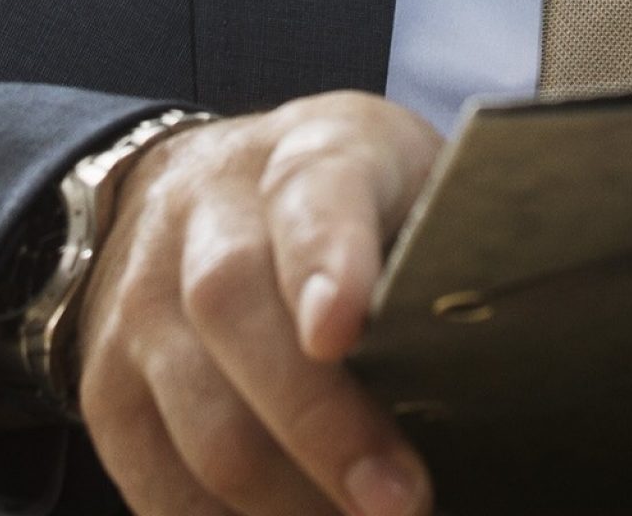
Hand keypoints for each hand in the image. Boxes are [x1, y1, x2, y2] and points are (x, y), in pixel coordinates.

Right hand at [76, 91, 445, 515]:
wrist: (193, 186)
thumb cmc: (348, 203)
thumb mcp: (408, 180)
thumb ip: (444, 244)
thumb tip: (526, 346)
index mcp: (308, 152)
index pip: (311, 192)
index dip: (326, 262)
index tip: (344, 329)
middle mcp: (205, 215)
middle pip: (235, 313)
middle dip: (321, 428)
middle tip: (400, 504)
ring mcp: (141, 301)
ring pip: (200, 421)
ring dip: (286, 503)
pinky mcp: (105, 385)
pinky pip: (156, 481)